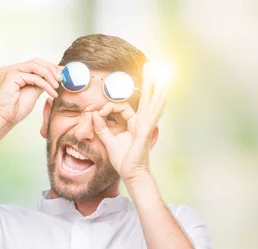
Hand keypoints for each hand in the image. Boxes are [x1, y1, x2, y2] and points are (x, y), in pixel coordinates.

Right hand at [0, 58, 61, 125]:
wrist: (5, 119)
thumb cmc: (16, 109)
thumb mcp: (33, 92)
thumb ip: (41, 83)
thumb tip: (54, 77)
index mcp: (16, 71)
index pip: (36, 63)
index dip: (51, 67)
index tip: (63, 73)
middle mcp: (12, 68)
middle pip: (36, 61)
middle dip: (52, 69)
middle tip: (62, 79)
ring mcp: (10, 70)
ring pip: (35, 66)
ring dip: (49, 75)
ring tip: (57, 86)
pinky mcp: (11, 76)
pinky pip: (33, 77)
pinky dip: (45, 84)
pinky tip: (52, 92)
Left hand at [92, 62, 169, 182]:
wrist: (132, 174)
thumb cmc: (124, 161)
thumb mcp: (108, 141)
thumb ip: (101, 128)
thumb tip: (93, 116)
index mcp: (133, 124)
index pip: (122, 107)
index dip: (108, 107)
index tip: (98, 113)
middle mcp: (142, 122)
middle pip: (146, 98)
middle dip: (149, 82)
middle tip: (151, 66)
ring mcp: (146, 125)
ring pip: (153, 102)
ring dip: (157, 86)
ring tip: (162, 72)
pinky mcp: (146, 130)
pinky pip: (153, 113)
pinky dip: (159, 101)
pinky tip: (164, 91)